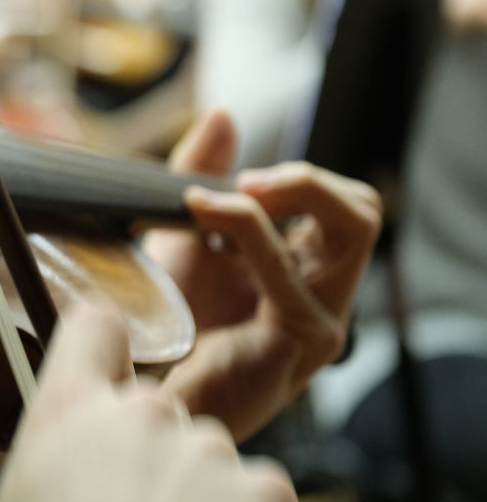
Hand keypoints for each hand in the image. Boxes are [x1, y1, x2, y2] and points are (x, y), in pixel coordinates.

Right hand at [0, 303, 304, 501]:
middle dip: (158, 462)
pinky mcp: (267, 492)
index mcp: (68, 412)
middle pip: (160, 415)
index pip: (94, 326)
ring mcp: (207, 449)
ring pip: (213, 464)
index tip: (112, 371)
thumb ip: (65, 455)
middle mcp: (140, 412)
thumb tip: (82, 462)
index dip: (107, 347)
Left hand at [145, 110, 381, 439]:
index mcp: (303, 269)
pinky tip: (201, 215)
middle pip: (362, 211)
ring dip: (277, 197)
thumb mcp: (179, 233)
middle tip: (244, 181)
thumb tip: (225, 113)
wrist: (139, 388)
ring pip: (347, 227)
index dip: (296, 178)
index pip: (344, 204)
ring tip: (211, 199)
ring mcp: (320, 320)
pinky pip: (291, 269)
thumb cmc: (166, 323)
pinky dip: (246, 228)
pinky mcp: (301, 342)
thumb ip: (200, 170)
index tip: (232, 176)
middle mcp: (322, 293)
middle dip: (305, 179)